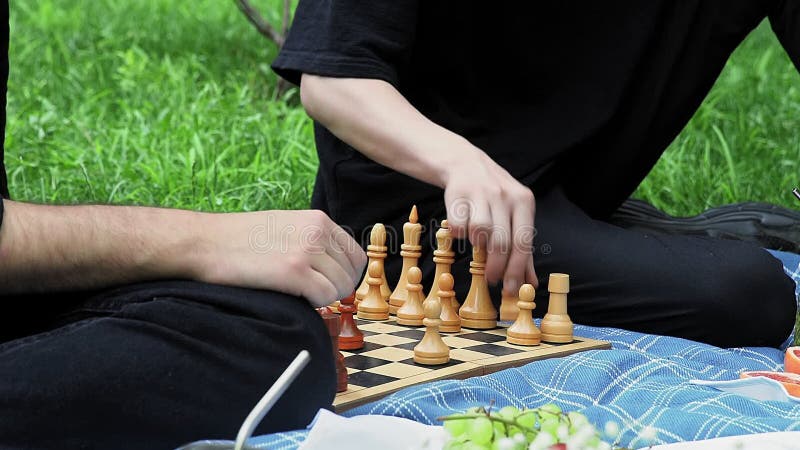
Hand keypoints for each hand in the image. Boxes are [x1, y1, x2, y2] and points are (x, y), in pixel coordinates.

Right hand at [192, 210, 366, 306]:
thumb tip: (333, 265)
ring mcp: (307, 251)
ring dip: (326, 297)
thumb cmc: (239, 239)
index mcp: (318, 220)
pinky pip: (325, 297)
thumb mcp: (285, 225)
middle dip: (337, 289)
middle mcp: (317, 232)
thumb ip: (312, 238)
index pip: (356, 254)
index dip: (347, 275)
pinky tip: (297, 298)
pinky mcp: (294, 271)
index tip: (333, 285)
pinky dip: (316, 304)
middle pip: (351, 273)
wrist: (205, 242)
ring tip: (302, 295)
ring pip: (341, 287)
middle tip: (315, 295)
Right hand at [442, 146, 537, 293]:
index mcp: (523, 201)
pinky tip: (462, 233)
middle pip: (501, 241)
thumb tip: (530, 283)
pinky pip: (458, 225)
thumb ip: (524, 251)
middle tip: (492, 279)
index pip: (523, 242)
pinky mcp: (458, 194)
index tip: (510, 288)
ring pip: (480, 232)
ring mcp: (480, 193)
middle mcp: (504, 195)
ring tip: (478, 249)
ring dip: (478, 247)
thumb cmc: (495, 198)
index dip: (516, 269)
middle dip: (497, 267)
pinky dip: (459, 235)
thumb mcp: (515, 217)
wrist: (466, 164)